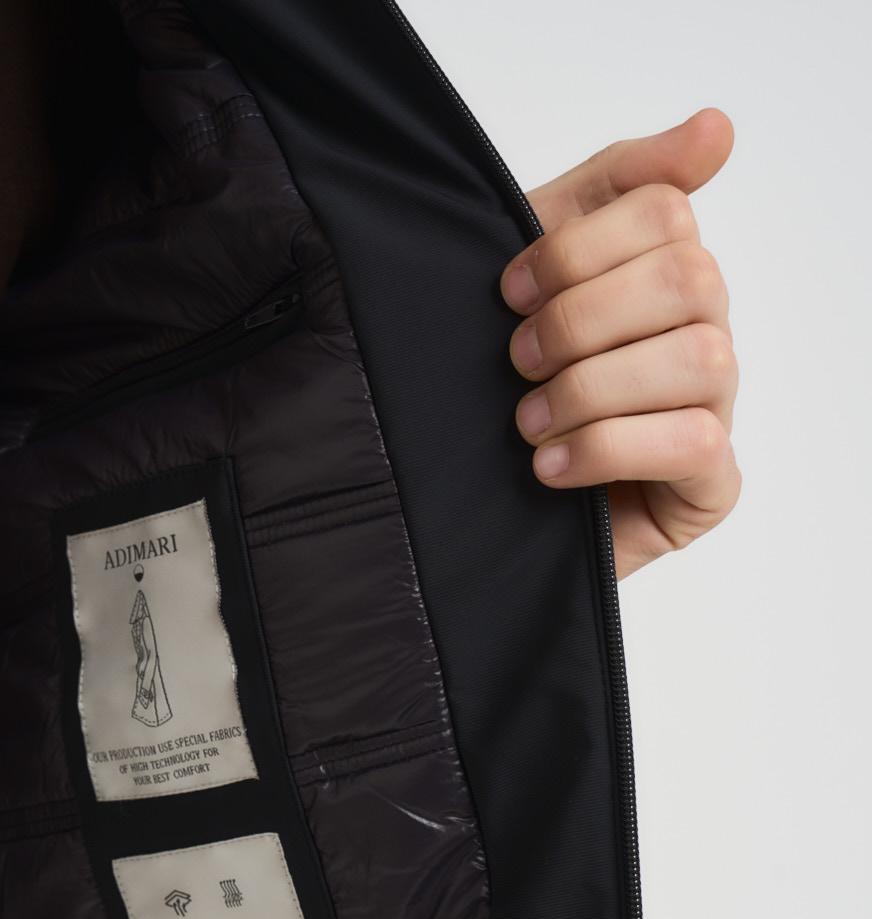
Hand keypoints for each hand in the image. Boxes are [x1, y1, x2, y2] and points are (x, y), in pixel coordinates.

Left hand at [500, 109, 739, 579]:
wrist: (480, 509)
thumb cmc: (514, 390)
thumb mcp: (538, 277)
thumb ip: (610, 192)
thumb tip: (718, 129)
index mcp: (665, 274)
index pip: (664, 211)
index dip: (577, 247)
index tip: (510, 291)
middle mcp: (704, 331)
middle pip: (687, 276)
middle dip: (582, 317)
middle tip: (518, 360)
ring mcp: (717, 408)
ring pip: (697, 358)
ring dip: (591, 388)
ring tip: (528, 423)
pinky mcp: (712, 484)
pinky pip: (694, 442)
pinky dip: (607, 448)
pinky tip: (550, 467)